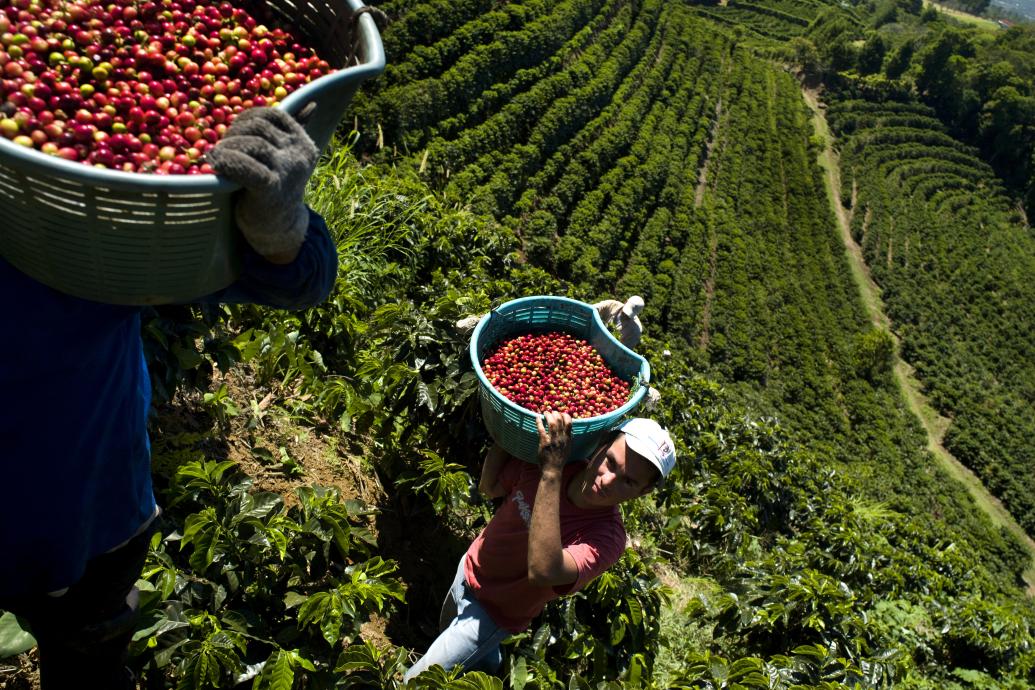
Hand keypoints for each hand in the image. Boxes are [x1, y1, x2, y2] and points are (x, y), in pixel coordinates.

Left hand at [207, 107, 318, 260]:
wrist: (279, 228)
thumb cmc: (278, 187)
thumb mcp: (288, 157)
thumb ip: (295, 132)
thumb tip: (312, 104)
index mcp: (303, 143)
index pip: (273, 114)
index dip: (247, 117)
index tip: (234, 132)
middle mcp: (299, 154)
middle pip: (258, 127)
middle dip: (233, 133)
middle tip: (220, 148)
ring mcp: (287, 171)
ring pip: (251, 143)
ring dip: (226, 147)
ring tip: (215, 158)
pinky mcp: (271, 188)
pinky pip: (245, 165)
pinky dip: (227, 161)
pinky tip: (217, 166)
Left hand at [536, 411, 571, 472]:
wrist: (553, 470)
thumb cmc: (560, 459)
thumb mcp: (568, 449)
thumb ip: (568, 439)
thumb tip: (569, 431)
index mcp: (568, 439)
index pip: (569, 423)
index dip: (565, 416)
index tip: (561, 414)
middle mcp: (561, 438)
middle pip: (560, 421)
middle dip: (556, 414)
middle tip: (552, 412)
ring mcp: (552, 440)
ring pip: (552, 423)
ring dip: (548, 416)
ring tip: (545, 412)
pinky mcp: (544, 443)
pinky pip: (541, 429)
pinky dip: (539, 422)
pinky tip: (537, 418)